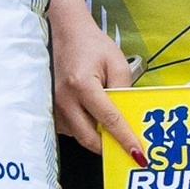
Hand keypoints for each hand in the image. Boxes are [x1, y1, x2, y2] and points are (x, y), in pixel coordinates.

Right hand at [48, 0, 146, 159]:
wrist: (65, 32)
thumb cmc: (91, 45)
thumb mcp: (117, 63)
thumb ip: (123, 90)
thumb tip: (128, 118)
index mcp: (82, 85)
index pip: (108, 120)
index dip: (125, 140)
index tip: (138, 156)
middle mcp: (64, 99)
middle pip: (89, 137)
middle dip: (108, 148)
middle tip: (126, 151)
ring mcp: (54, 105)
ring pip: (78, 136)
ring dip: (96, 138)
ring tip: (111, 132)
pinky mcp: (51, 107)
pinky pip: (69, 128)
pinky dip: (83, 129)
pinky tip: (94, 119)